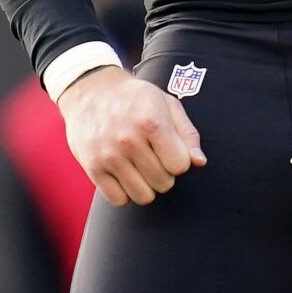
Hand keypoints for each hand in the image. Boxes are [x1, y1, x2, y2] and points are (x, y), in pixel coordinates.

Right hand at [57, 67, 205, 206]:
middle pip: (164, 183)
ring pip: (143, 196)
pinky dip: (125, 193)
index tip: (171, 150)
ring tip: (141, 168)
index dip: (179, 160)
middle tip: (155, 158)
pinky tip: (125, 175)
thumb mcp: (168, 104)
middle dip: (165, 174)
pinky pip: (118, 200)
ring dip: (147, 186)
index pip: (180, 165)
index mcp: (151, 122)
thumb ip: (188, 134)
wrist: (92, 92)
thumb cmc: (136, 99)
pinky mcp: (92, 168)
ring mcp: (108, 156)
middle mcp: (128, 141)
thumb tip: (199, 162)